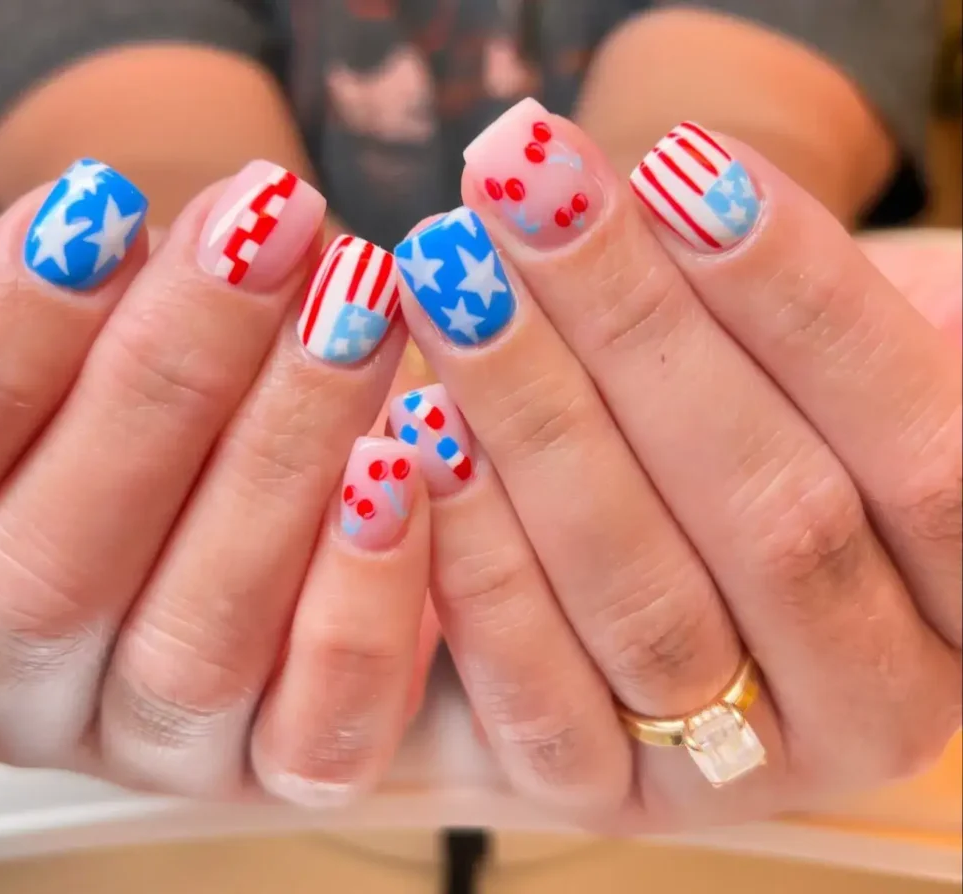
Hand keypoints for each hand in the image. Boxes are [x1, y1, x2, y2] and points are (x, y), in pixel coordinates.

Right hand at [0, 159, 430, 803]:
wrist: (286, 458)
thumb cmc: (174, 377)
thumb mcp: (93, 319)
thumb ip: (63, 291)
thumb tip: (88, 230)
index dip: (9, 345)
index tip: (103, 208)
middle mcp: (28, 683)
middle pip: (57, 573)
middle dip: (168, 384)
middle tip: (269, 238)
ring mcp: (158, 745)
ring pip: (194, 648)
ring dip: (282, 463)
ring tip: (356, 315)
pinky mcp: (282, 770)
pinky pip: (317, 732)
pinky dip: (361, 600)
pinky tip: (402, 468)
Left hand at [391, 100, 960, 828]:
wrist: (691, 505)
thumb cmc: (782, 408)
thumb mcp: (861, 353)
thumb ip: (850, 329)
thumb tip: (746, 210)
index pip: (918, 447)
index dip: (796, 299)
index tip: (678, 161)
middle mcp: (878, 702)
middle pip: (769, 517)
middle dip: (632, 334)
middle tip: (520, 193)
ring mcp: (738, 767)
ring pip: (643, 600)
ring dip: (532, 421)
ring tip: (449, 277)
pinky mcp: (606, 792)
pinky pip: (538, 702)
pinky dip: (474, 563)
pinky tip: (411, 431)